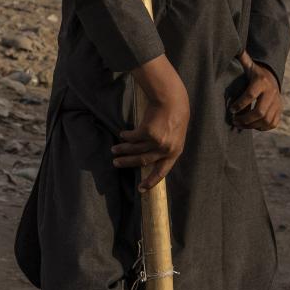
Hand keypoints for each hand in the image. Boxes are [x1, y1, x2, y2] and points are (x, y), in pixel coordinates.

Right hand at [113, 55, 189, 191]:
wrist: (172, 100)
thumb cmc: (174, 116)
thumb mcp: (175, 135)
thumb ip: (166, 147)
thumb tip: (152, 158)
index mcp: (175, 152)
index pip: (162, 171)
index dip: (151, 181)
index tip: (141, 189)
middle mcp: (166, 149)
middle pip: (143, 161)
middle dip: (128, 163)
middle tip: (116, 163)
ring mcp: (157, 141)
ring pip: (135, 150)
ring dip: (123, 150)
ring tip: (114, 150)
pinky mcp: (147, 132)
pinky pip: (132, 137)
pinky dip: (126, 136)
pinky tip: (122, 134)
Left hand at [230, 57, 282, 130]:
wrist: (273, 79)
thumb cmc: (255, 73)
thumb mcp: (249, 65)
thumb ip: (242, 58)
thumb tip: (235, 48)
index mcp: (261, 82)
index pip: (250, 95)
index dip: (240, 104)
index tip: (231, 109)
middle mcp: (271, 93)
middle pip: (259, 111)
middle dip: (245, 119)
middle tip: (234, 121)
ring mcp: (277, 103)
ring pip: (266, 120)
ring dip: (252, 125)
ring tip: (240, 124)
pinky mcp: (280, 111)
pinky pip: (273, 123)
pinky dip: (262, 127)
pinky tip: (252, 126)